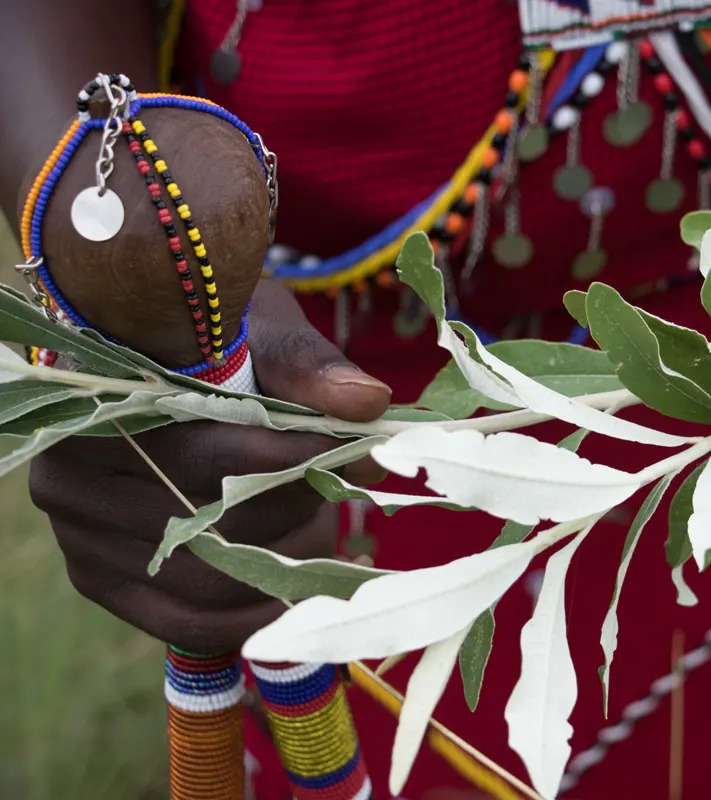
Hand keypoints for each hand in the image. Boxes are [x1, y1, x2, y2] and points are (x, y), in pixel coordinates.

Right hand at [29, 281, 391, 652]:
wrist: (168, 366)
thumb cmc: (219, 346)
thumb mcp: (261, 338)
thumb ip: (309, 369)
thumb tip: (369, 403)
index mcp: (99, 410)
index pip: (209, 453)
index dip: (292, 457)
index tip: (352, 449)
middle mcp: (69, 480)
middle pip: (212, 523)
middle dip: (297, 509)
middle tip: (345, 485)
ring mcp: (81, 540)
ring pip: (208, 581)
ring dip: (285, 563)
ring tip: (324, 524)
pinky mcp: (103, 583)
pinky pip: (189, 622)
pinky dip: (256, 613)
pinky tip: (302, 589)